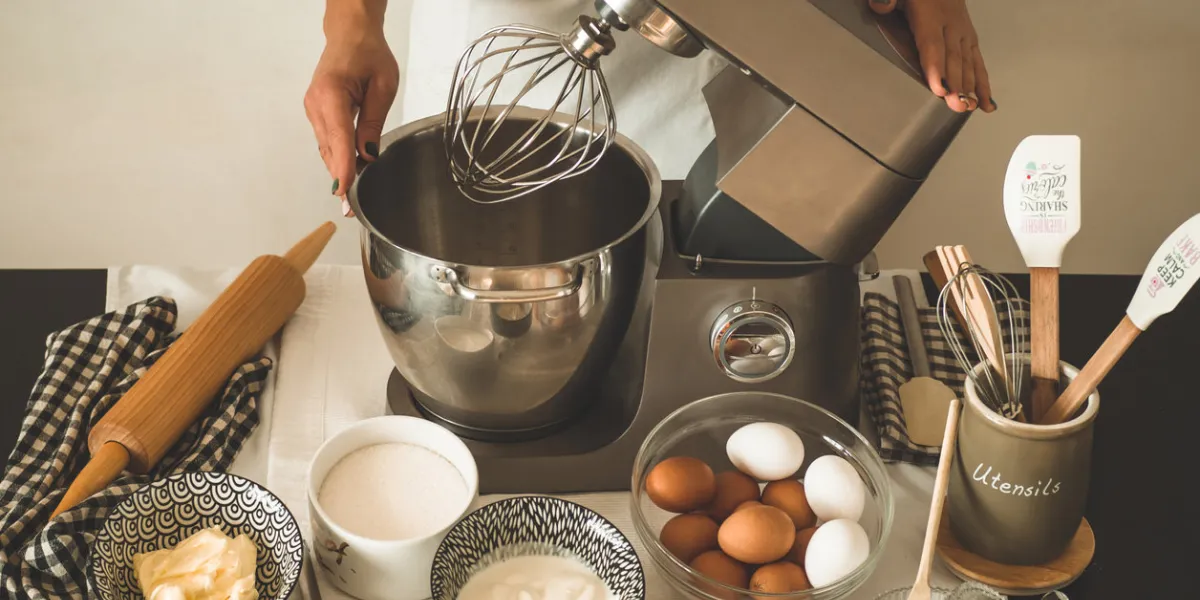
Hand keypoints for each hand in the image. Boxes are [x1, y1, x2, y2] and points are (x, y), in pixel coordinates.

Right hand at [304, 7, 398, 214]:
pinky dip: (337, 155)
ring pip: (326, 147)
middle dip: (340, 177)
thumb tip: (368, 156)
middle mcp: (315, 104)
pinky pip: (327, 140)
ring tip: (351, 195)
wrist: (350, 34)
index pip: (338, 138)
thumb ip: (373, 122)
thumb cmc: (369, 54)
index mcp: (331, 93)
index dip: (342, 168)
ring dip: (338, 169)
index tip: (344, 192)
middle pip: (329, 148)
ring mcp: (312, 109)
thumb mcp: (383, 86)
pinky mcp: (315, 112)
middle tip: (351, 208)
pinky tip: (349, 170)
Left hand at [870, 0, 994, 112]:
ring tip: (969, 107)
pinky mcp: (969, 36)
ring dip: (970, 86)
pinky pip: (977, 60)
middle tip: (956, 105)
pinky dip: (982, 81)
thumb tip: (881, 5)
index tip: (939, 89)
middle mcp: (951, 24)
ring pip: (967, 61)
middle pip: (953, 58)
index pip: (932, 44)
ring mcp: (962, 30)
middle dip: (956, 84)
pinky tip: (984, 101)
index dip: (936, 67)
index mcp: (930, 14)